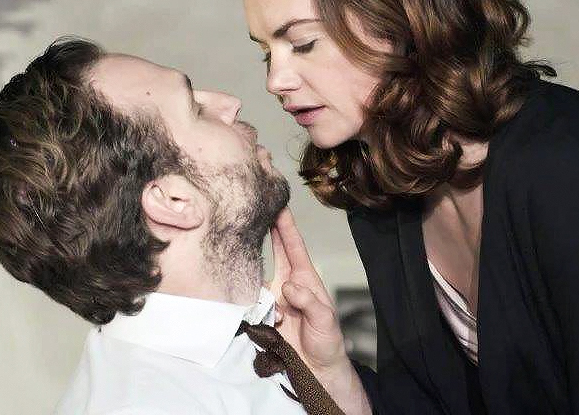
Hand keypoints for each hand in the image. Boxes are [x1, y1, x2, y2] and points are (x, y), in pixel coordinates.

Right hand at [268, 208, 345, 370]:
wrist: (317, 372)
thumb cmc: (327, 342)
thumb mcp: (325, 319)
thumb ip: (309, 300)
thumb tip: (288, 286)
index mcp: (305, 280)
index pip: (294, 248)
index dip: (287, 226)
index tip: (280, 205)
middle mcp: (287, 285)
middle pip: (275, 252)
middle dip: (268, 231)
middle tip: (257, 210)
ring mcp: (274, 300)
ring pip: (257, 280)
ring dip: (259, 286)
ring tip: (273, 303)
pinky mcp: (262, 317)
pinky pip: (250, 305)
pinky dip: (254, 309)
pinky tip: (268, 323)